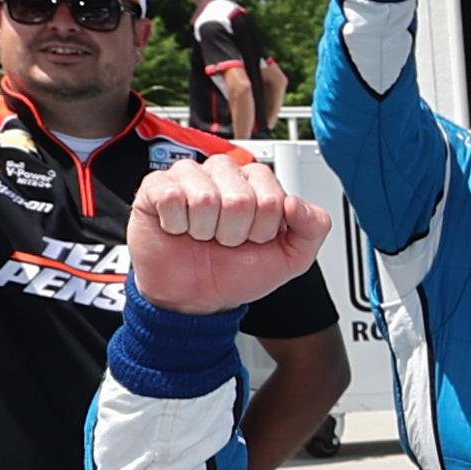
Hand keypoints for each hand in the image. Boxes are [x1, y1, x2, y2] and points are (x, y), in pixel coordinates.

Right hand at [126, 155, 328, 313]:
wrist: (195, 297)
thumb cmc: (235, 271)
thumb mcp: (291, 258)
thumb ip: (313, 228)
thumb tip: (296, 203)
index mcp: (259, 183)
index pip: (274, 199)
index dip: (264, 231)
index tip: (253, 240)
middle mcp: (225, 172)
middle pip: (241, 199)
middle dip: (235, 233)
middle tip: (225, 240)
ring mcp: (190, 175)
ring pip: (206, 198)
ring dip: (205, 231)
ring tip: (202, 235)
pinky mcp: (157, 185)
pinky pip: (172, 197)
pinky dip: (177, 225)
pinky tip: (178, 227)